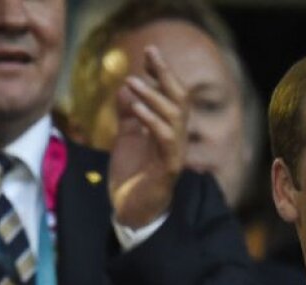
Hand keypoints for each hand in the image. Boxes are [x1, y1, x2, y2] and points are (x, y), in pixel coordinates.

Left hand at [108, 45, 188, 228]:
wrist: (131, 212)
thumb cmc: (132, 178)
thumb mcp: (126, 139)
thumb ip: (128, 116)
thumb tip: (125, 88)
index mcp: (167, 128)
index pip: (171, 94)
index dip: (162, 72)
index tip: (149, 51)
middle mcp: (176, 137)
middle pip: (180, 98)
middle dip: (165, 74)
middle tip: (150, 53)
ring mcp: (174, 153)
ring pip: (174, 116)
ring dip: (153, 96)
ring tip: (133, 81)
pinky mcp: (168, 168)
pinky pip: (166, 139)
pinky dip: (152, 121)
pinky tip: (137, 110)